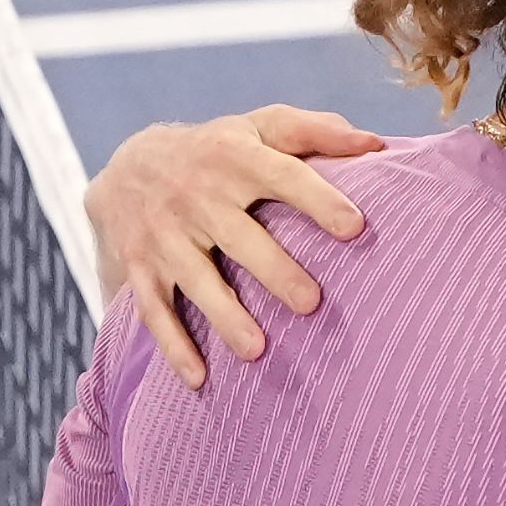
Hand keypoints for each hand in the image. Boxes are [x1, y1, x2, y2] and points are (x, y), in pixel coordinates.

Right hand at [84, 104, 383, 387]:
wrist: (127, 164)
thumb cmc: (220, 149)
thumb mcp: (261, 126)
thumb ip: (318, 132)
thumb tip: (378, 146)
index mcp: (234, 156)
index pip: (282, 175)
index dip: (317, 199)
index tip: (355, 226)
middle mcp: (196, 194)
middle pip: (238, 235)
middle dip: (273, 270)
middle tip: (312, 303)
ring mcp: (164, 234)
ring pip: (195, 278)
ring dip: (224, 316)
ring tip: (257, 351)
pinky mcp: (139, 267)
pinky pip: (154, 310)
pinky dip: (172, 346)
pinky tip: (199, 379)